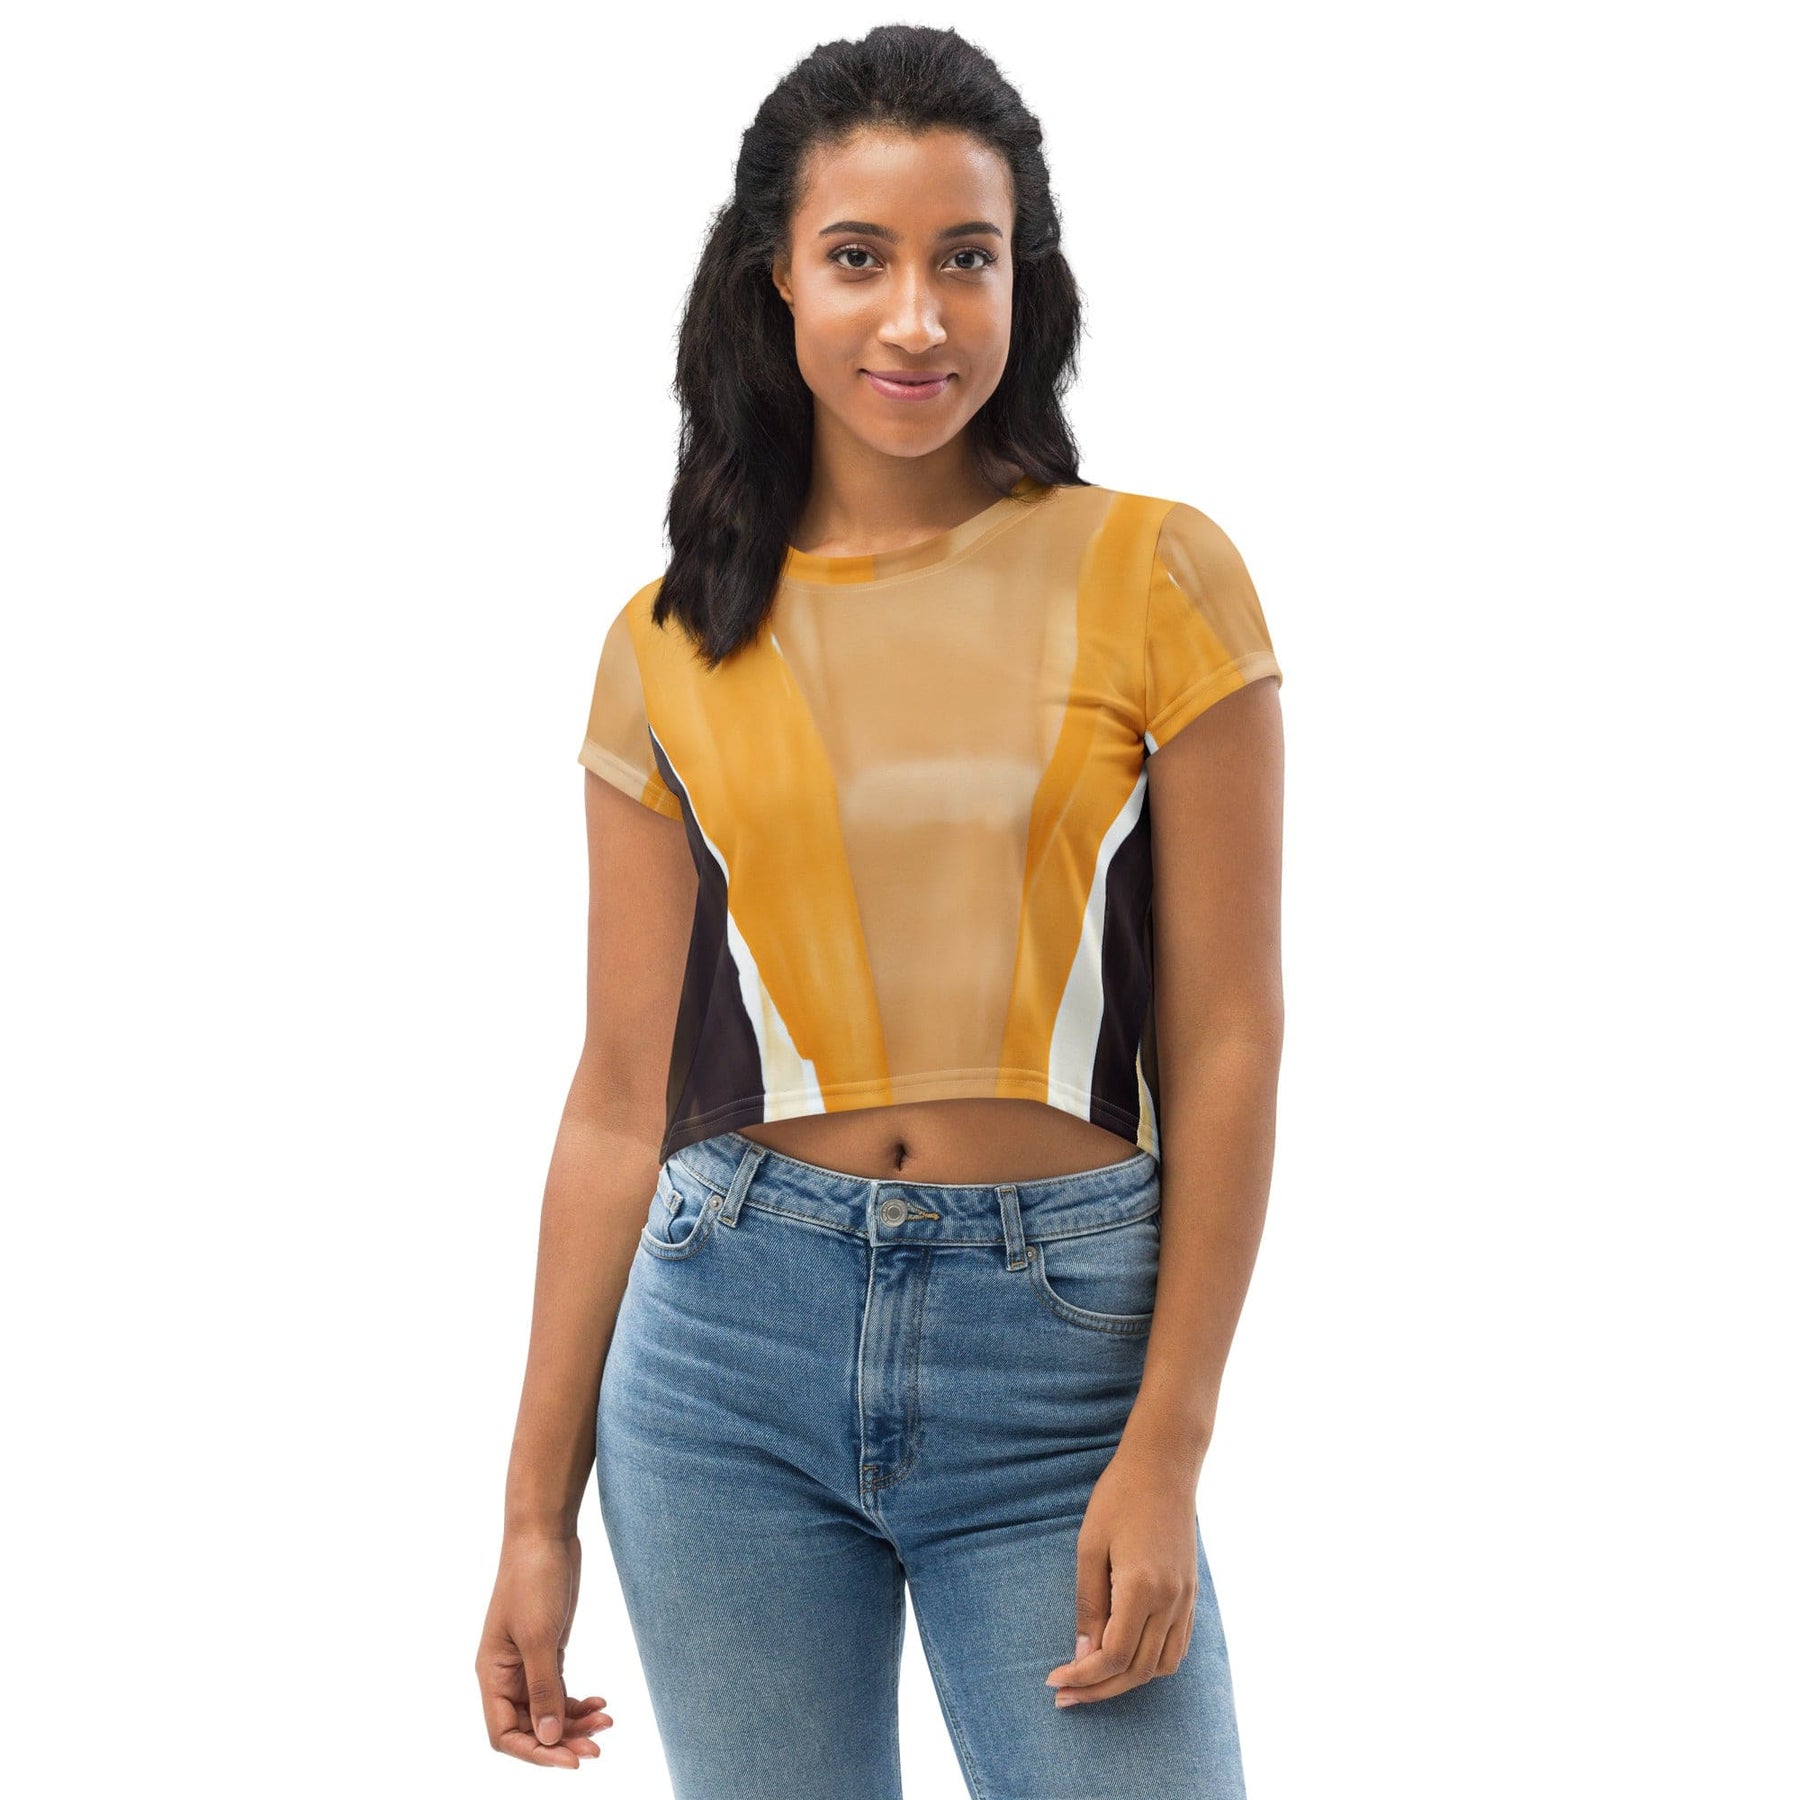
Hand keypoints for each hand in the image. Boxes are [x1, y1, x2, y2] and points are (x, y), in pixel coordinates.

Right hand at [475, 1530, 614, 1766]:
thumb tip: (549, 1738)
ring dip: (575, 1722)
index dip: (535, 1752)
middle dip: (562, 1741)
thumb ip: (542, 1689)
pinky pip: (560, 1690)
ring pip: (549, 1710)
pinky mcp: (549, 1649)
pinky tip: (600, 1703)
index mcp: (492, 1673)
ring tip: (606, 1724)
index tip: (569, 1760)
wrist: (545, 1535)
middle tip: (597, 1750)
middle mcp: (507, 1674)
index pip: (505, 1733)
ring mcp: (528, 1662)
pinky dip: (579, 1701)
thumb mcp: (539, 1637)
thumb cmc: (533, 1580)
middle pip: (530, 1727)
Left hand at [1044, 1448, 1199, 1707]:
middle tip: (1065, 1696)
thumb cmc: (1119, 1497)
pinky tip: (1126, 1661)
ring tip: (1093, 1682)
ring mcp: (1186, 1599)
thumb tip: (1083, 1655)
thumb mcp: (1090, 1546)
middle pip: (1136, 1670)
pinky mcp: (1192, 1594)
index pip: (1112, 1656)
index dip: (1082, 1676)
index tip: (1054, 1681)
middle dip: (1099, 1689)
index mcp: (1142, 1588)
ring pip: (1162, 1666)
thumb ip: (1089, 1604)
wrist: (1164, 1465)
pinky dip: (1152, 1664)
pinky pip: (1177, 1647)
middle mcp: (1170, 1601)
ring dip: (1127, 1681)